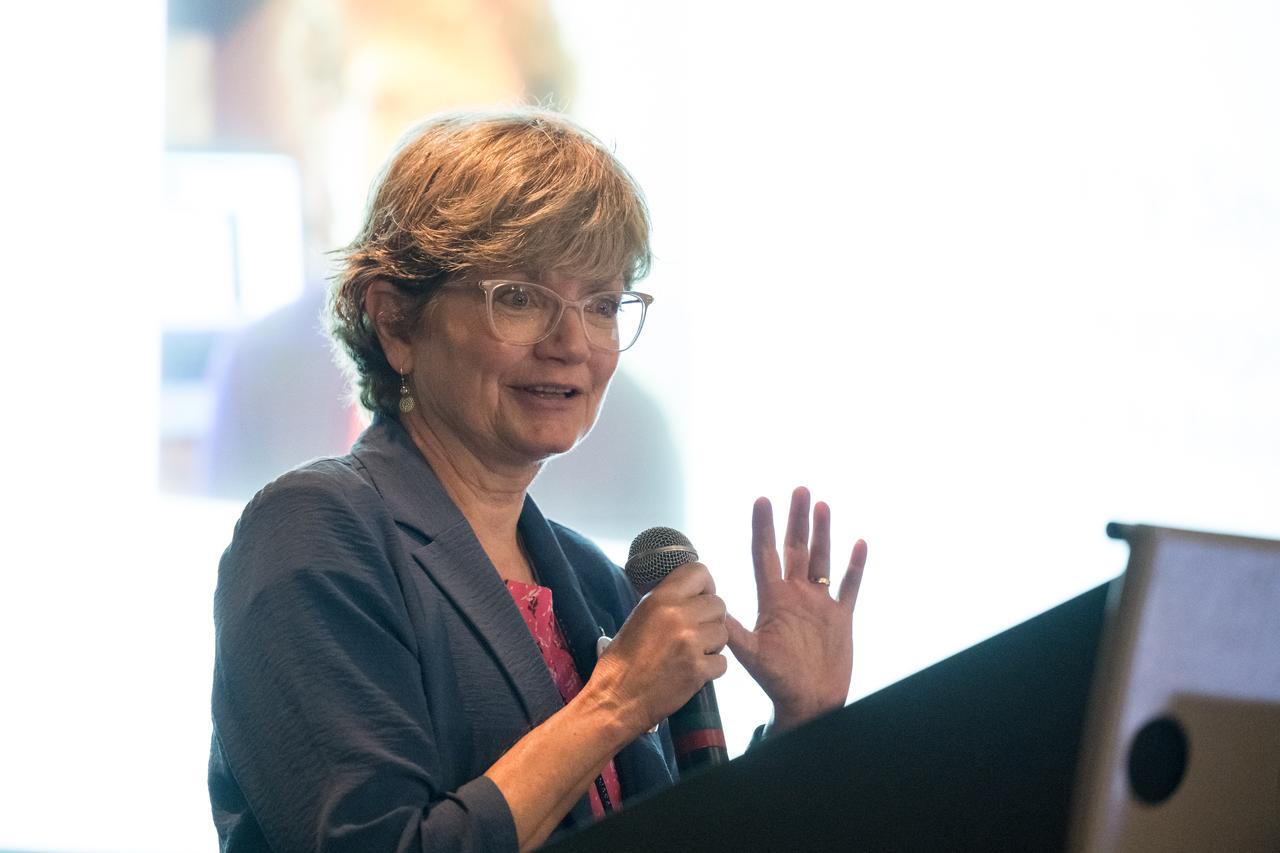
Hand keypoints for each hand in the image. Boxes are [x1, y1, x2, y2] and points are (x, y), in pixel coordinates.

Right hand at [587, 562, 728, 736]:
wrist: (617, 698)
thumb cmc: (623, 659)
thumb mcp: (640, 616)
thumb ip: (667, 602)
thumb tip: (691, 593)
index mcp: (661, 598)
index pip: (699, 572)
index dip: (705, 585)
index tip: (700, 598)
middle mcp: (679, 615)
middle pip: (719, 604)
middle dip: (711, 618)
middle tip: (696, 632)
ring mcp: (691, 643)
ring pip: (724, 633)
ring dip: (713, 644)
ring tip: (692, 652)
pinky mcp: (698, 670)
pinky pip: (722, 662)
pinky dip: (712, 668)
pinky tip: (693, 671)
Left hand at [726, 487, 867, 734]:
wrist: (808, 703)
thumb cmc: (777, 682)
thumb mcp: (752, 655)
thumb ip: (734, 631)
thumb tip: (710, 608)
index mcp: (773, 599)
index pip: (766, 554)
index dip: (764, 527)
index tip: (762, 500)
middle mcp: (795, 595)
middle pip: (795, 549)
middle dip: (796, 519)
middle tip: (798, 489)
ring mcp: (819, 604)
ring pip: (821, 560)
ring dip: (822, 533)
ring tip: (822, 505)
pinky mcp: (840, 616)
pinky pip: (849, 586)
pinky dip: (854, 566)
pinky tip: (858, 543)